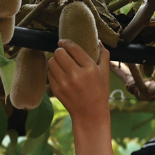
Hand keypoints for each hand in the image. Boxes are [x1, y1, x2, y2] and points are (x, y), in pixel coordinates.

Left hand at [48, 40, 112, 154]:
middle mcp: (76, 75)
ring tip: (60, 63)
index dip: (66, 42)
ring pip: (52, 62)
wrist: (89, 113)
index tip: (63, 41)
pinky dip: (53, 71)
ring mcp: (65, 83)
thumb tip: (99, 41)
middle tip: (63, 53)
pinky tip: (59, 73)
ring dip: (55, 60)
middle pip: (59, 53)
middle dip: (60, 51)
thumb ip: (104, 55)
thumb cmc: (99, 92)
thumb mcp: (105, 73)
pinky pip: (49, 73)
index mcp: (90, 68)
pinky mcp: (56, 90)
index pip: (73, 48)